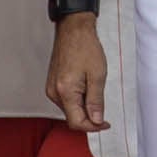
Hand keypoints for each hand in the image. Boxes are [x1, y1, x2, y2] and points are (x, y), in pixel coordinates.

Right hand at [47, 14, 109, 134]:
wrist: (73, 29)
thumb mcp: (97, 75)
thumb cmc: (85, 47)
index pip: (77, 123)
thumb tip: (96, 120)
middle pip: (72, 118)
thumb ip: (96, 101)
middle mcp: (54, 92)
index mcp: (65, 91)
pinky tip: (86, 88)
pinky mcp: (52, 84)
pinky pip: (66, 100)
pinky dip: (77, 100)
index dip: (93, 127)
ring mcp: (51, 88)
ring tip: (94, 90)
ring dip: (83, 108)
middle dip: (89, 118)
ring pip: (69, 110)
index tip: (105, 124)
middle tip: (103, 110)